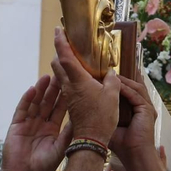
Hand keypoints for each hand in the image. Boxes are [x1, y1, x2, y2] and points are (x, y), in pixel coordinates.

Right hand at [1, 74, 69, 170]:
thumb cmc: (44, 166)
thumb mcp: (61, 147)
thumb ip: (69, 132)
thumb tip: (81, 117)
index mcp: (53, 129)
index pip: (60, 109)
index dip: (65, 96)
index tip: (72, 84)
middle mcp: (41, 124)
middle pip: (48, 102)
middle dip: (54, 89)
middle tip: (60, 74)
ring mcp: (28, 124)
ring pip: (35, 103)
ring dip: (41, 90)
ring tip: (48, 77)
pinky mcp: (16, 125)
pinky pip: (22, 110)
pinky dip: (27, 99)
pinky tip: (33, 89)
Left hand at [50, 28, 120, 146]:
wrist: (91, 140)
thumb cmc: (102, 118)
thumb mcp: (112, 95)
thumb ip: (111, 80)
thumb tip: (110, 72)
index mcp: (78, 81)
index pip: (65, 57)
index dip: (60, 42)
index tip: (58, 30)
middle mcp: (69, 86)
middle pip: (57, 64)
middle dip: (60, 52)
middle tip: (67, 44)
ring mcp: (68, 95)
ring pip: (60, 75)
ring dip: (63, 64)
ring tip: (75, 59)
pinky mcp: (70, 103)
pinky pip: (66, 85)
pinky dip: (69, 76)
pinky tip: (80, 78)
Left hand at [109, 74, 156, 163]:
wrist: (133, 154)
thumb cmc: (120, 143)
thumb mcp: (110, 122)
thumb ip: (105, 109)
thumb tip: (92, 98)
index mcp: (136, 109)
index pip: (129, 90)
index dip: (122, 82)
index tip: (111, 74)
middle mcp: (143, 106)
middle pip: (135, 85)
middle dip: (126, 76)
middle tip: (115, 67)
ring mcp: (147, 108)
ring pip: (136, 87)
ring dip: (125, 79)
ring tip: (114, 72)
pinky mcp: (147, 110)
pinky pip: (136, 95)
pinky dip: (126, 89)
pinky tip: (118, 83)